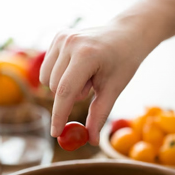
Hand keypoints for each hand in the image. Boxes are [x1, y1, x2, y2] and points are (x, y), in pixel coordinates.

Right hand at [40, 23, 149, 144]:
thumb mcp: (114, 89)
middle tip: (90, 89)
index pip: (65, 92)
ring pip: (48, 80)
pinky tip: (78, 67)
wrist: (126, 34)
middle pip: (56, 89)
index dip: (59, 116)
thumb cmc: (123, 62)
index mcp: (87, 55)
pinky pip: (48, 69)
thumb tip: (89, 140)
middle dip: (70, 97)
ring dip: (65, 87)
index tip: (56, 134)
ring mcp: (62, 37)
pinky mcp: (58, 36)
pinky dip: (60, 76)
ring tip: (87, 75)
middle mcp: (70, 43)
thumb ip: (99, 115)